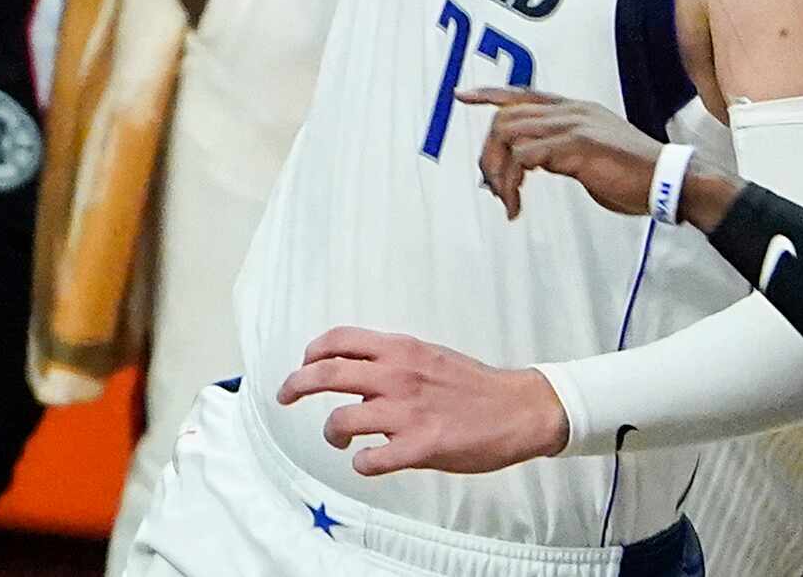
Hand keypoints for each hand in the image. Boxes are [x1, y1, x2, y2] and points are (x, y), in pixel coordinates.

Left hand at [276, 328, 567, 475]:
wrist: (517, 408)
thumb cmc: (472, 384)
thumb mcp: (428, 355)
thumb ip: (393, 359)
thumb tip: (356, 368)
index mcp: (400, 349)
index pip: (340, 340)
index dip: (312, 352)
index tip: (303, 363)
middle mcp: (397, 376)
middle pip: (326, 375)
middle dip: (296, 385)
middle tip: (284, 396)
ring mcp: (407, 412)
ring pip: (341, 420)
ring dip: (331, 432)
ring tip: (339, 437)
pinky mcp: (420, 447)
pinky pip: (371, 460)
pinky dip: (361, 463)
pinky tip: (367, 461)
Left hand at [467, 86, 663, 219]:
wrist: (669, 180)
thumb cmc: (635, 174)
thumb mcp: (592, 154)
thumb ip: (561, 151)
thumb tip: (530, 164)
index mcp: (575, 109)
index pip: (524, 93)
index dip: (490, 93)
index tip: (463, 95)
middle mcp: (571, 111)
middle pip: (506, 117)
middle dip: (489, 154)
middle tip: (493, 187)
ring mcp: (573, 125)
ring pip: (510, 133)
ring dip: (498, 171)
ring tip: (506, 199)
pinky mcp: (576, 146)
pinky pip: (525, 157)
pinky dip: (512, 182)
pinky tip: (519, 203)